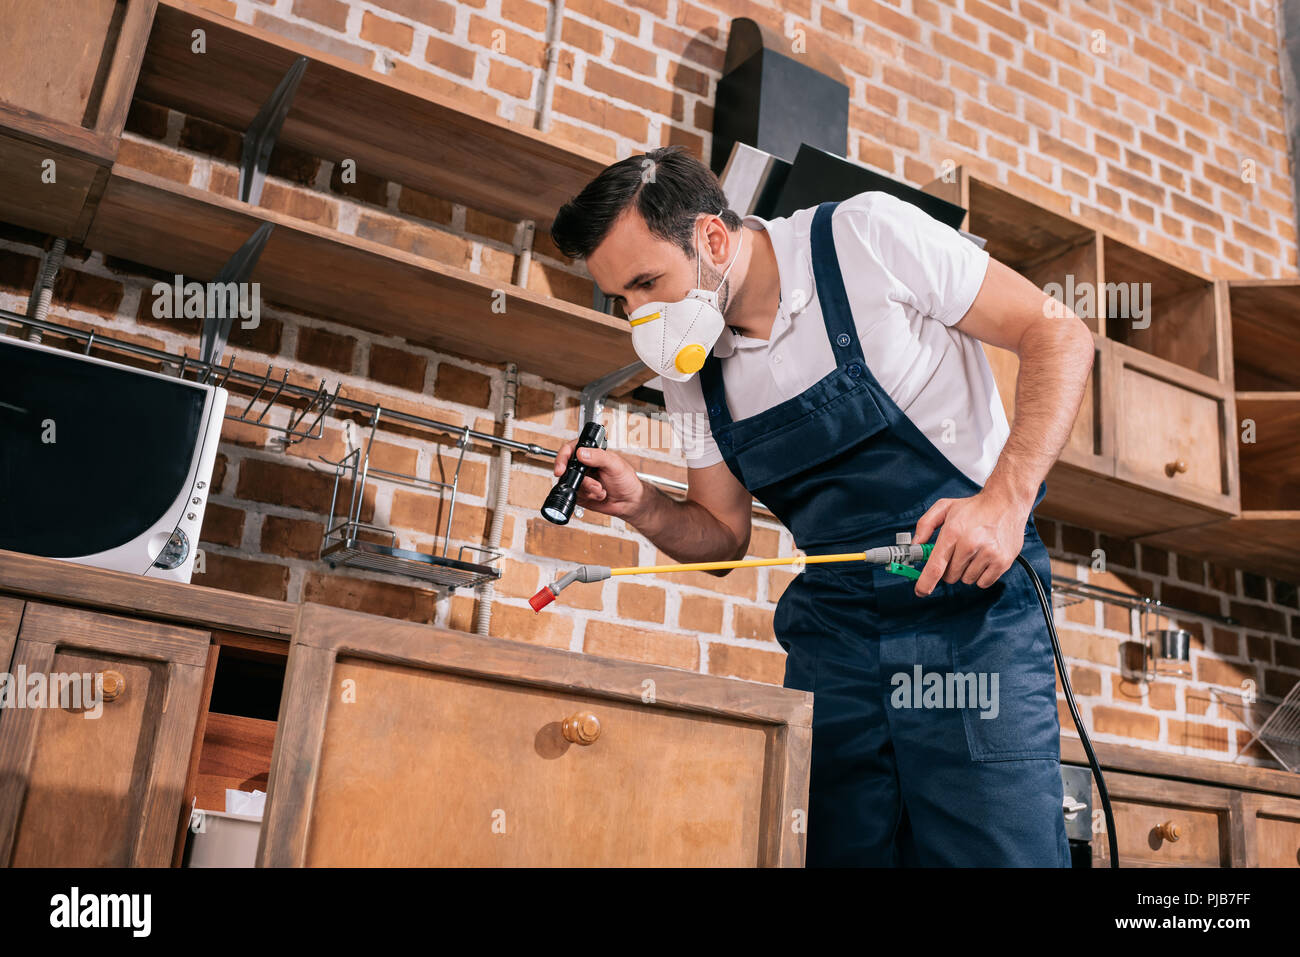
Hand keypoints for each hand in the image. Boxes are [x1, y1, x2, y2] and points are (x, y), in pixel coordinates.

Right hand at [552, 439, 646, 520]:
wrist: (630, 502)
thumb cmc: (627, 480)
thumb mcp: (615, 465)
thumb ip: (598, 457)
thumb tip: (582, 453)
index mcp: (592, 453)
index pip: (571, 449)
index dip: (563, 457)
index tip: (561, 468)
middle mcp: (584, 465)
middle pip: (566, 467)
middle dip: (575, 478)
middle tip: (584, 482)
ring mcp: (582, 480)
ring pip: (571, 483)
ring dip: (586, 488)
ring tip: (600, 488)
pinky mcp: (581, 493)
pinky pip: (575, 495)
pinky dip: (588, 496)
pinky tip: (599, 494)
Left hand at [910, 489, 1030, 594]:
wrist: (1006, 502)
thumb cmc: (974, 507)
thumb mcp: (944, 507)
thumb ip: (925, 525)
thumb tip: (915, 546)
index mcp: (953, 532)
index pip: (936, 566)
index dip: (926, 582)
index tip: (921, 591)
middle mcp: (970, 544)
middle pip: (950, 576)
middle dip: (949, 569)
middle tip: (956, 553)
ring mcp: (988, 554)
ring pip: (967, 580)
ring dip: (966, 571)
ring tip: (973, 552)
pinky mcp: (1003, 561)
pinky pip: (983, 582)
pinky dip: (981, 575)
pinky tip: (984, 558)